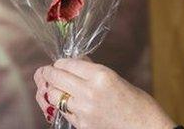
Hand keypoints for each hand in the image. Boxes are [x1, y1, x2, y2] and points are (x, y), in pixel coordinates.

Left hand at [33, 58, 175, 128]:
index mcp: (101, 76)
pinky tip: (62, 101)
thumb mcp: (117, 79)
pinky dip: (59, 104)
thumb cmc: (138, 104)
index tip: (59, 63)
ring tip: (52, 86)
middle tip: (45, 71)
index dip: (60, 62)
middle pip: (56, 78)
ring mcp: (83, 110)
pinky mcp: (81, 125)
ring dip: (51, 89)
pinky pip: (62, 111)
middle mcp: (89, 92)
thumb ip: (95, 71)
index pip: (68, 64)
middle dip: (48, 73)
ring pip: (53, 95)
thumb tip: (78, 62)